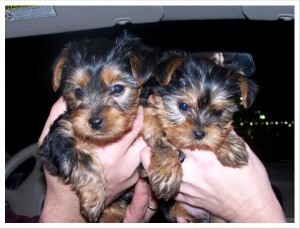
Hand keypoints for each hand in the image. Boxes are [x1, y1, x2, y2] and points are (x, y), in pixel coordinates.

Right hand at [39, 97, 153, 221]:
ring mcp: (130, 173)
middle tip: (137, 111)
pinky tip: (129, 145)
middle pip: (144, 135)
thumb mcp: (53, 142)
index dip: (135, 112)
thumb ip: (57, 117)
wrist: (70, 204)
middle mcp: (123, 163)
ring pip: (146, 147)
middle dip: (143, 121)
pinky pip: (141, 160)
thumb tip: (65, 97)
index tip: (133, 103)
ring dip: (142, 136)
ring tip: (134, 126)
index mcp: (107, 152)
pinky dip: (138, 150)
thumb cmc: (62, 173)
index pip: (132, 126)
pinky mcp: (132, 181)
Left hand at [141, 134, 285, 222]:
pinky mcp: (187, 200)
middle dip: (151, 146)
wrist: (253, 208)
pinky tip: (168, 170)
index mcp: (204, 156)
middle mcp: (191, 172)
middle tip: (152, 139)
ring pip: (156, 174)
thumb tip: (214, 118)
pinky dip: (164, 177)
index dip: (166, 128)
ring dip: (154, 162)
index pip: (175, 137)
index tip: (161, 121)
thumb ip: (224, 133)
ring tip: (157, 153)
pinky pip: (168, 187)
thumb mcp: (241, 149)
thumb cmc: (250, 179)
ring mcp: (187, 188)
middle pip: (157, 157)